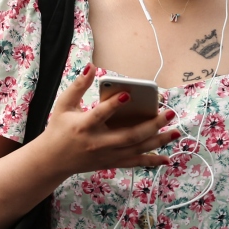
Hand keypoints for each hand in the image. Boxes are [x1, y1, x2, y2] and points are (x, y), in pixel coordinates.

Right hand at [38, 64, 178, 176]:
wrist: (52, 160)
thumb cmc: (59, 129)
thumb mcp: (63, 105)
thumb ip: (78, 86)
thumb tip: (91, 66)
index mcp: (83, 127)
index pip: (100, 115)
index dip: (113, 106)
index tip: (127, 94)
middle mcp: (98, 143)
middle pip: (128, 136)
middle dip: (151, 125)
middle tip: (168, 113)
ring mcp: (107, 155)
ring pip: (136, 149)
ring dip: (158, 141)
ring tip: (176, 131)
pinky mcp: (111, 162)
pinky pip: (134, 162)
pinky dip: (151, 161)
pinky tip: (166, 159)